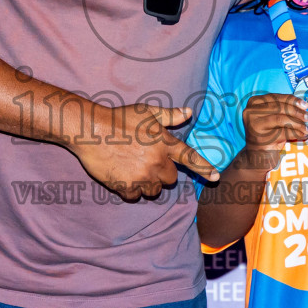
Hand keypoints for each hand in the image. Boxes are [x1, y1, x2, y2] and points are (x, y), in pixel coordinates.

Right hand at [69, 103, 217, 200]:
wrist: (92, 130)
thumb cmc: (119, 119)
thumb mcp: (146, 111)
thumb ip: (169, 115)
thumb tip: (188, 112)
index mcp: (164, 143)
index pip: (190, 158)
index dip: (204, 168)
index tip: (216, 177)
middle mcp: (157, 161)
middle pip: (170, 179)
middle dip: (161, 173)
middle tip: (145, 161)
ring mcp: (142, 176)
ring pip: (153, 189)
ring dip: (146, 183)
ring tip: (132, 167)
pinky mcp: (126, 186)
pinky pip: (135, 195)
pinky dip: (130, 189)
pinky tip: (121, 175)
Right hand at [238, 93, 307, 172]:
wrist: (258, 155)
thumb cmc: (269, 134)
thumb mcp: (275, 117)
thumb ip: (284, 109)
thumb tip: (304, 106)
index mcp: (254, 102)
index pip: (276, 97)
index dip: (292, 100)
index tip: (305, 105)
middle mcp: (250, 111)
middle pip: (279, 107)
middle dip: (297, 112)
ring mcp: (254, 124)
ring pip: (281, 119)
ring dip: (298, 123)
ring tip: (307, 127)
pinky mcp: (260, 137)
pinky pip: (283, 133)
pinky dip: (296, 133)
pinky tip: (303, 134)